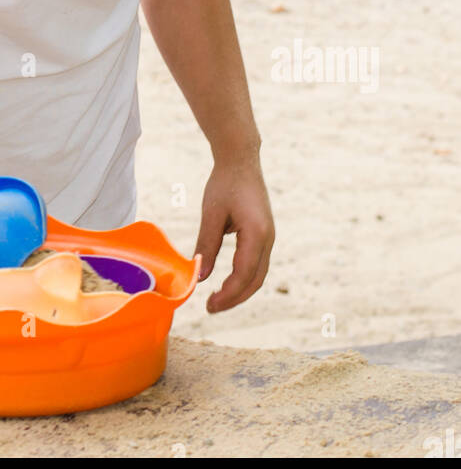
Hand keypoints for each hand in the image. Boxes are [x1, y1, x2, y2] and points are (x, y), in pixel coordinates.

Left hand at [192, 154, 274, 313]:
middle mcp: (268, 238)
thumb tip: (201, 276)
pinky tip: (227, 281)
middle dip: (234, 298)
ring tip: (217, 299)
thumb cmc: (225, 183)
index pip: (243, 275)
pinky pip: (256, 263)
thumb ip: (207, 245)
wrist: (241, 159)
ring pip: (258, 274)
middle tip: (211, 308)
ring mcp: (268, 236)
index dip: (228, 295)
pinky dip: (243, 277)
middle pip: (255, 280)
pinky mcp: (264, 234)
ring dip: (240, 290)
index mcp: (256, 233)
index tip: (209, 305)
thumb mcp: (211, 214)